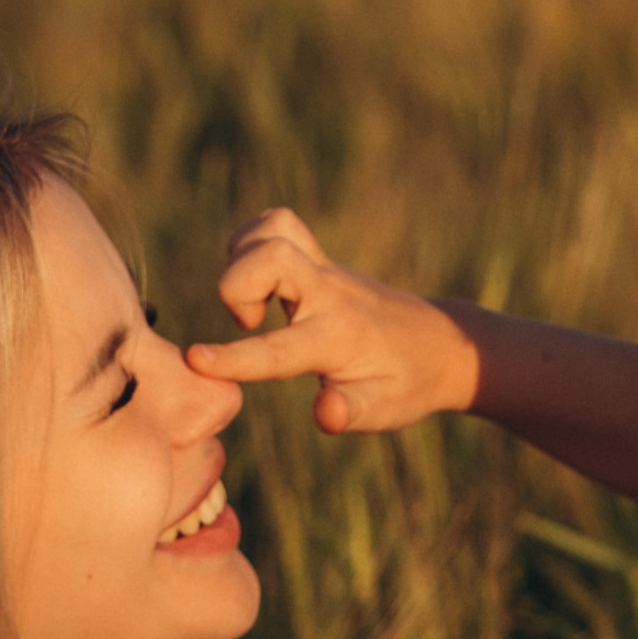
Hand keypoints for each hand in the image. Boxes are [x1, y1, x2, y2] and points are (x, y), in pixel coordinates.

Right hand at [184, 207, 477, 432]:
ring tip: (252, 302)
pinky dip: (251, 243)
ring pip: (273, 228)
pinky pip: (276, 225)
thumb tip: (324, 413)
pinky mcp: (319, 259)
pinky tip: (257, 283)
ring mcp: (324, 269)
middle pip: (273, 254)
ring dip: (243, 258)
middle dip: (237, 285)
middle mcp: (329, 293)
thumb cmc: (405, 385)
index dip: (234, 357)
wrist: (441, 345)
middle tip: (249, 324)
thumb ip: (349, 412)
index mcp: (338, 337)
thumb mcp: (383, 410)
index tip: (196, 361)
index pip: (279, 347)